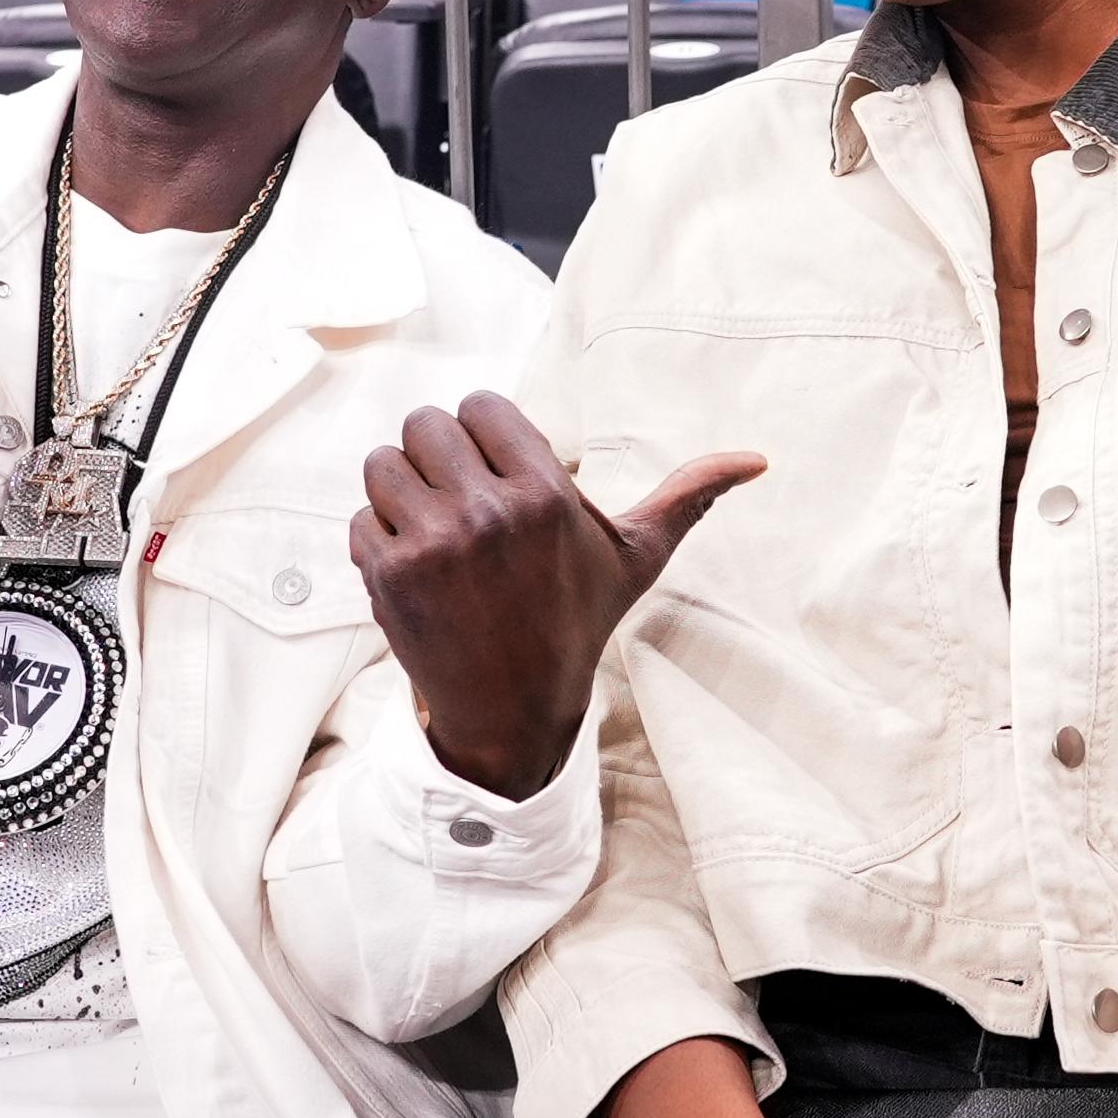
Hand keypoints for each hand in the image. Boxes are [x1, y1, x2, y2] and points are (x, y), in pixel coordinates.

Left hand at [352, 392, 762, 796]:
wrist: (514, 712)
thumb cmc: (573, 622)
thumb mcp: (634, 560)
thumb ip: (686, 497)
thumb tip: (756, 461)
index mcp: (545, 493)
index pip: (481, 405)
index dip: (482, 435)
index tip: (495, 474)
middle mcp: (487, 511)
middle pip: (424, 422)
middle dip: (437, 456)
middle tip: (459, 500)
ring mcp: (433, 543)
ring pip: (383, 462)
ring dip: (401, 491)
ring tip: (433, 529)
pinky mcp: (388, 575)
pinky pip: (361, 517)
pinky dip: (378, 539)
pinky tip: (416, 570)